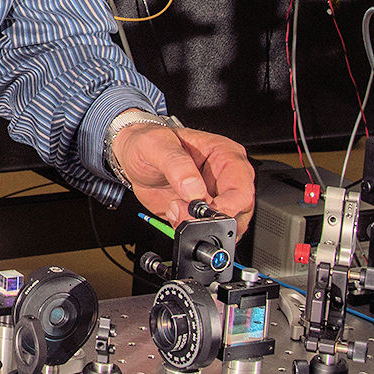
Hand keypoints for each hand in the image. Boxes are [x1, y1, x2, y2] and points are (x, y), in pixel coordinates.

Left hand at [110, 123, 255, 236]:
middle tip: (184, 213)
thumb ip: (177, 165)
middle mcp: (226, 178)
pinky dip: (192, 231)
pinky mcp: (203, 213)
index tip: (203, 211)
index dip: (228, 206)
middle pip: (240, 211)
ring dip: (201, 227)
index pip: (241, 188)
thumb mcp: (157, 145)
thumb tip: (194, 189)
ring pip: (227, 225)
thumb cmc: (148, 142)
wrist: (132, 157)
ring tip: (175, 209)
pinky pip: (207, 230)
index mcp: (225, 155)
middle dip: (213, 220)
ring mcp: (216, 197)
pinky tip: (174, 215)